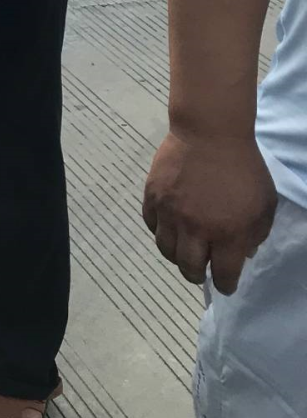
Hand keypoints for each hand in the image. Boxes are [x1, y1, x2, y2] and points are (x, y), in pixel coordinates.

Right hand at [143, 129, 276, 294]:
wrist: (210, 133)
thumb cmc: (244, 168)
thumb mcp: (264, 203)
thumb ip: (256, 233)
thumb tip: (243, 253)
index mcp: (228, 233)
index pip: (224, 274)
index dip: (226, 284)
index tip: (226, 284)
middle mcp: (196, 229)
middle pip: (189, 268)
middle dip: (197, 275)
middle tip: (200, 271)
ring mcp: (170, 213)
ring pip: (166, 250)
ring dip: (176, 256)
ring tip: (182, 251)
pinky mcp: (152, 197)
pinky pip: (151, 225)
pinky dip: (160, 232)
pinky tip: (169, 227)